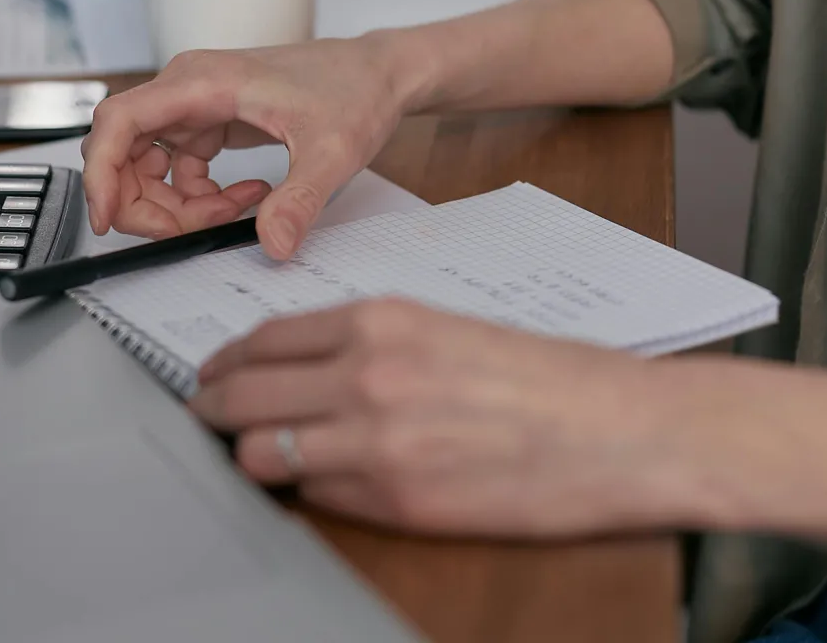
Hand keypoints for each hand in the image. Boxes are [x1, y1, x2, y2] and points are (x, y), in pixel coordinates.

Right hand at [80, 35, 420, 258]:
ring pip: (150, 165)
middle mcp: (188, 88)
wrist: (379, 73)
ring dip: (177, 204)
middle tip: (186, 233)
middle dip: (145, 204)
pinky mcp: (211, 122)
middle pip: (125, 151)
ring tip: (234, 212)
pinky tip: (246, 199)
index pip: (120, 121)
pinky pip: (180, 169)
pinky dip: (199, 196)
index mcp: (202, 82)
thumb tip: (273, 244)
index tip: (106, 219)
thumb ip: (300, 200)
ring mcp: (197, 106)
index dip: (101, 172)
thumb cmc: (355, 91)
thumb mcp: (333, 152)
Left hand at [188, 298, 698, 538]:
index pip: (263, 341)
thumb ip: (372, 345)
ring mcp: (376, 444)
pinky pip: (318, 498)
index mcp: (381, 322)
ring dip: (252, 457)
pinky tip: (320, 483)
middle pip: (242, 396)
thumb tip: (308, 368)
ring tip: (254, 457)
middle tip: (205, 417)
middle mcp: (367, 377)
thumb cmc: (551, 379)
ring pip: (262, 453)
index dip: (225, 363)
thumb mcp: (449, 330)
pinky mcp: (397, 503)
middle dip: (214, 409)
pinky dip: (309, 491)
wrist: (621, 431)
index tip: (213, 374)